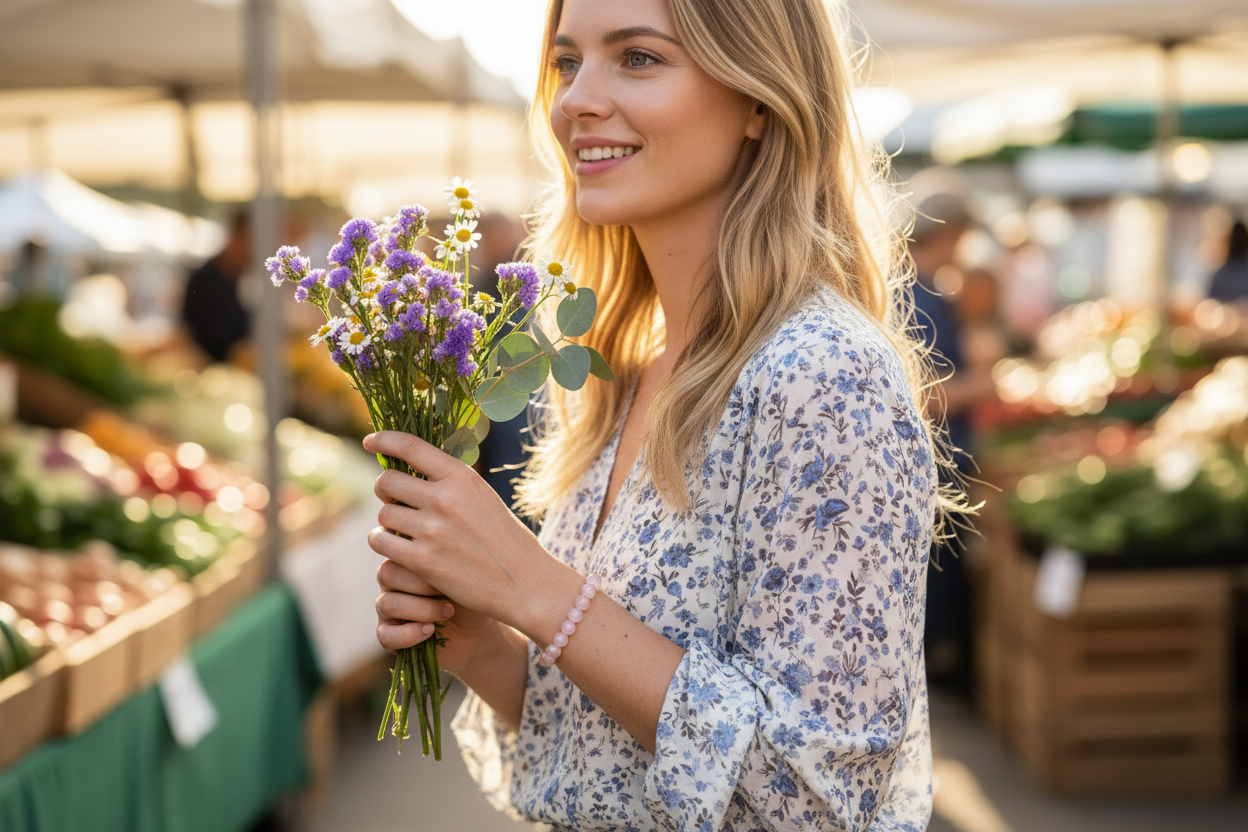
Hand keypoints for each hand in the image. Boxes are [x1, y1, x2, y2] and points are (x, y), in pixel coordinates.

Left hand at [364, 430, 570, 643]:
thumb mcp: (482, 496)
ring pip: (383, 515)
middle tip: (395, 502)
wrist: (524, 581)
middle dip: (385, 491)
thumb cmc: (503, 539)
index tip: (370, 442)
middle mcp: (445, 498)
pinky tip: (398, 549)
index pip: (410, 446)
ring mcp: (432, 530)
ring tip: (403, 531)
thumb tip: (410, 469)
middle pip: (387, 482)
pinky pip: (381, 542)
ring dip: (387, 523)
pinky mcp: (423, 560)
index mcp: (461, 477)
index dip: (384, 440)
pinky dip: (384, 544)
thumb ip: (449, 482)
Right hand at [374, 558, 492, 675]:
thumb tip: (435, 542)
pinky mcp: (388, 635)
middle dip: (422, 584)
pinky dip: (410, 634)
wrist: (476, 628)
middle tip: (448, 591)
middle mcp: (390, 581)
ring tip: (447, 612)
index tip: (447, 567)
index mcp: (404, 558)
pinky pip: (386, 634)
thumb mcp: (462, 570)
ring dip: (422, 609)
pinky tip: (431, 630)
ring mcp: (386, 608)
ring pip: (388, 603)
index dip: (418, 558)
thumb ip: (446, 552)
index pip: (394, 547)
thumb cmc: (470, 592)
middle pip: (387, 573)